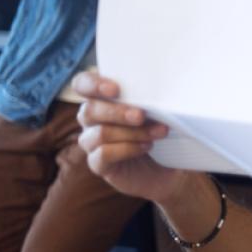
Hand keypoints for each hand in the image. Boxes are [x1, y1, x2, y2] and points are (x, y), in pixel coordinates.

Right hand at [73, 72, 186, 203]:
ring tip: (159, 132)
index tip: (115, 89)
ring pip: (100, 133)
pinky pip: (103, 154)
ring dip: (132, 132)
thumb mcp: (160, 111)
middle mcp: (91, 120)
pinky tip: (146, 146)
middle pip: (89, 110)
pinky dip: (128, 149)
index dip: (92, 84)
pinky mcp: (98, 164)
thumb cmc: (161, 130)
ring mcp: (92, 143)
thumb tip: (163, 88)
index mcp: (101, 99)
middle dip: (117, 112)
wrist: (169, 167)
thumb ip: (153, 98)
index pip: (82, 84)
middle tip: (141, 115)